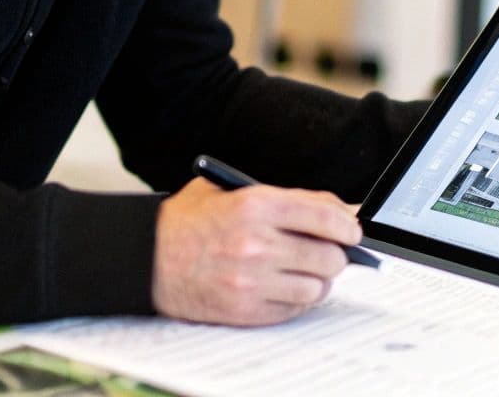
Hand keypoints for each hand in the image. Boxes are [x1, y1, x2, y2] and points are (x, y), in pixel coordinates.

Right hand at [151, 178, 359, 324]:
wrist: (145, 258)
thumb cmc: (189, 221)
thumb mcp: (231, 190)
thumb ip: (285, 199)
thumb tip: (338, 213)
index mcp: (256, 205)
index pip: (325, 217)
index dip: (348, 226)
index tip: (353, 232)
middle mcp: (256, 243)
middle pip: (328, 256)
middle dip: (336, 255)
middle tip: (330, 253)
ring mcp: (251, 280)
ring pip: (316, 287)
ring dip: (318, 280)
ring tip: (307, 272)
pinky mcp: (244, 309)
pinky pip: (294, 309)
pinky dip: (298, 300)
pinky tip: (286, 287)